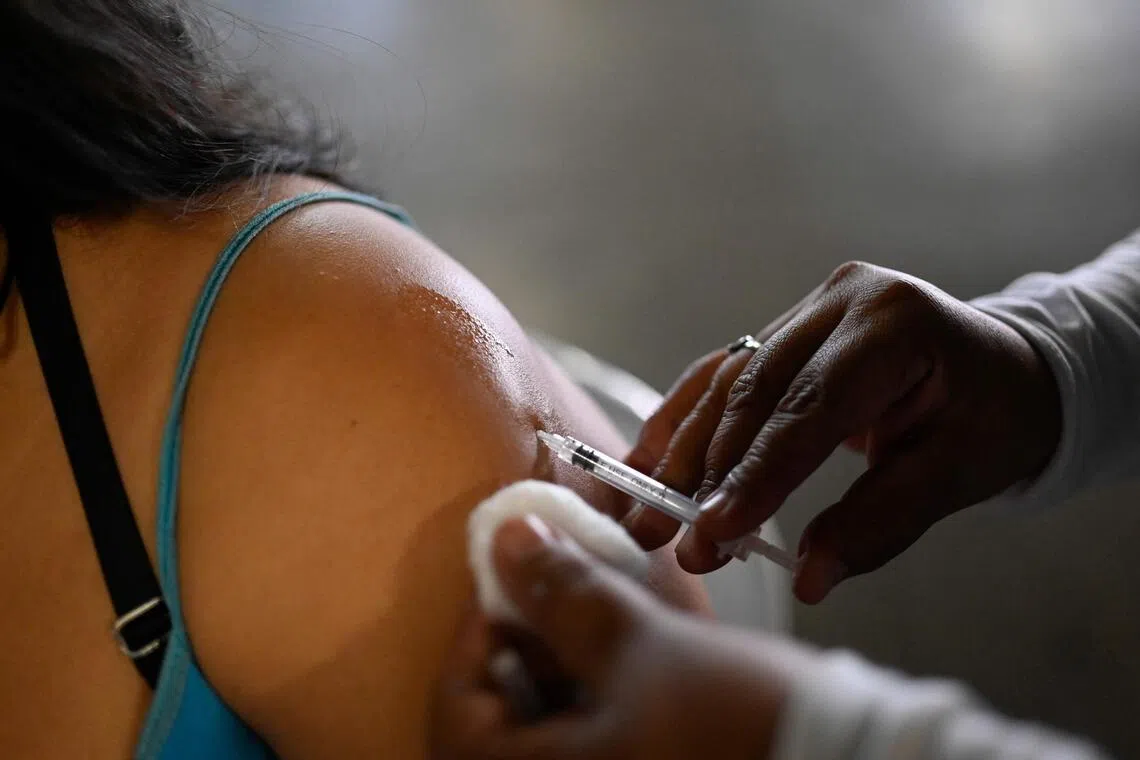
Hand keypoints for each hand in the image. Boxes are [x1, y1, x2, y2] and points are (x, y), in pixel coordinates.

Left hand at [430, 516, 807, 759]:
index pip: (454, 713)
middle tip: (551, 592)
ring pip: (547, 732)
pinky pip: (593, 742)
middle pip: (497, 725)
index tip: (510, 582)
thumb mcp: (644, 648)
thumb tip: (510, 541)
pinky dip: (594, 695)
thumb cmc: (743, 727)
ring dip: (558, 667)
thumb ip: (565, 596)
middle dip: (521, 648)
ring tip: (594, 611)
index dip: (473, 636)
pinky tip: (626, 654)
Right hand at [623, 262, 1061, 601]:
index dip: (758, 471)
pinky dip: (683, 422)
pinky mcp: (783, 329)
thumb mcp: (959, 473)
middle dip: (706, 471)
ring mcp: (806, 309)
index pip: (812, 405)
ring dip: (682, 453)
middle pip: (754, 390)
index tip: (713, 531)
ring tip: (646, 515)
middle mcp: (840, 301)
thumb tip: (808, 580)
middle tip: (672, 539)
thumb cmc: (995, 418)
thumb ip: (881, 522)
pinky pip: (721, 373)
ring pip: (726, 382)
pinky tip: (645, 463)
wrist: (1005, 370)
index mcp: (894, 323)